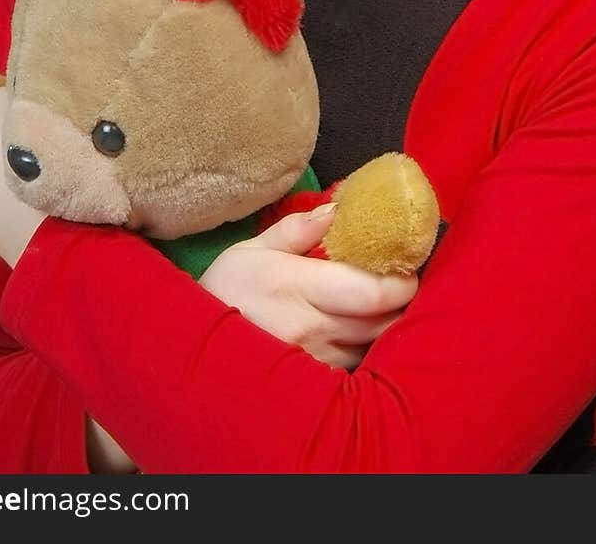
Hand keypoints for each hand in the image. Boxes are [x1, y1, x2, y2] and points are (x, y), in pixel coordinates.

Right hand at [199, 205, 417, 369]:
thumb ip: (297, 229)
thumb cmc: (225, 290)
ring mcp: (314, 362)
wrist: (190, 346)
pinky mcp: (313, 384)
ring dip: (385, 329)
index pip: (373, 293)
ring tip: (380, 309)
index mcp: (297, 287)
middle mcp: (312, 329)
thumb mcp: (252, 248)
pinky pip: (356, 368)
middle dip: (401, 305)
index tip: (406, 269)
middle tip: (401, 285)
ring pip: (374, 348)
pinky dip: (366, 351)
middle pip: (384, 323)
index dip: (402, 282)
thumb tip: (337, 210)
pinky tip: (359, 336)